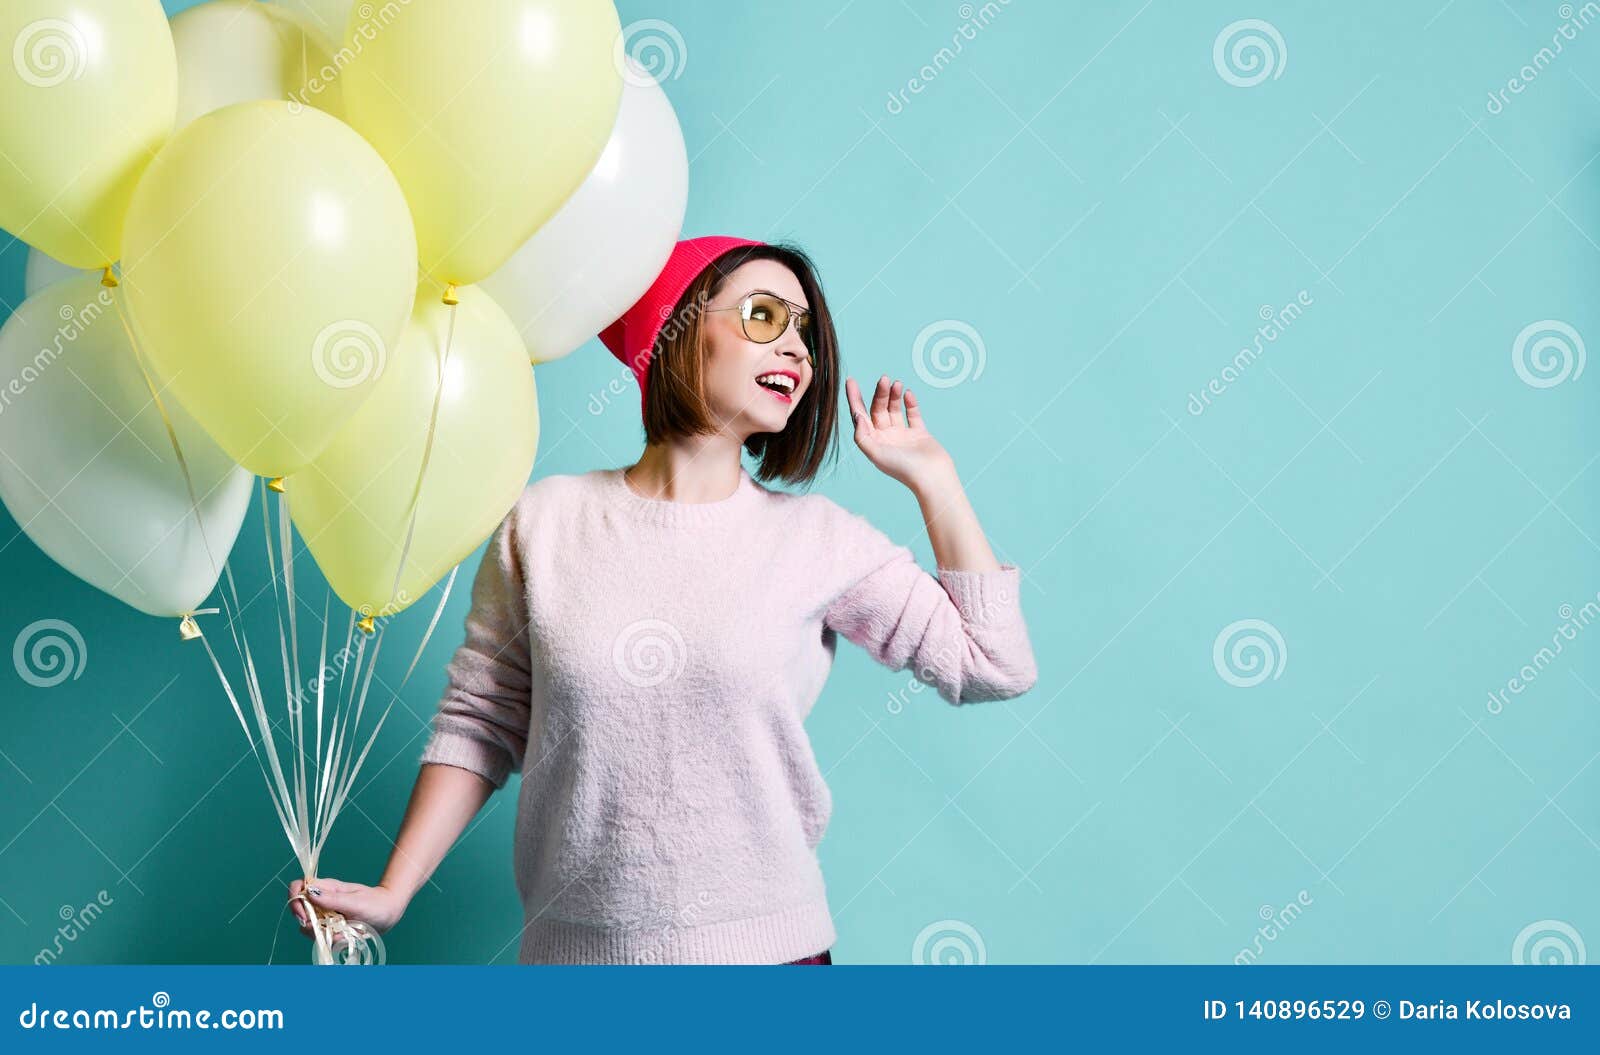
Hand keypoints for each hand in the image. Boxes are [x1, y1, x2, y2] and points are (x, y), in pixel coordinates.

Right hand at [288, 877, 406, 942]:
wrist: (388, 914)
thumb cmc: (375, 903)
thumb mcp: (355, 901)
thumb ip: (332, 899)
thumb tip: (309, 892)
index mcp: (326, 888)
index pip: (299, 887)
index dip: (295, 900)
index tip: (304, 916)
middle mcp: (322, 901)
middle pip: (299, 911)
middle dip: (308, 924)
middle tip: (325, 929)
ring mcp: (325, 915)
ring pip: (309, 928)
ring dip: (322, 934)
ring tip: (342, 933)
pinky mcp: (330, 928)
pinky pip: (322, 937)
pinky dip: (331, 940)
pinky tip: (345, 937)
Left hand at [845, 375, 954, 492]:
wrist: (932, 477)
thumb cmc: (903, 469)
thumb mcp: (876, 453)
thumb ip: (862, 436)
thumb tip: (856, 416)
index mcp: (873, 443)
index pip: (860, 416)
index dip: (854, 398)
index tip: (850, 380)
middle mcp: (885, 438)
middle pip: (878, 410)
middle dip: (879, 394)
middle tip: (883, 378)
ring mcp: (902, 436)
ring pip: (894, 410)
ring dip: (894, 396)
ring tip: (896, 383)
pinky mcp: (919, 434)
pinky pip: (913, 414)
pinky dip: (910, 403)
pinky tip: (909, 393)